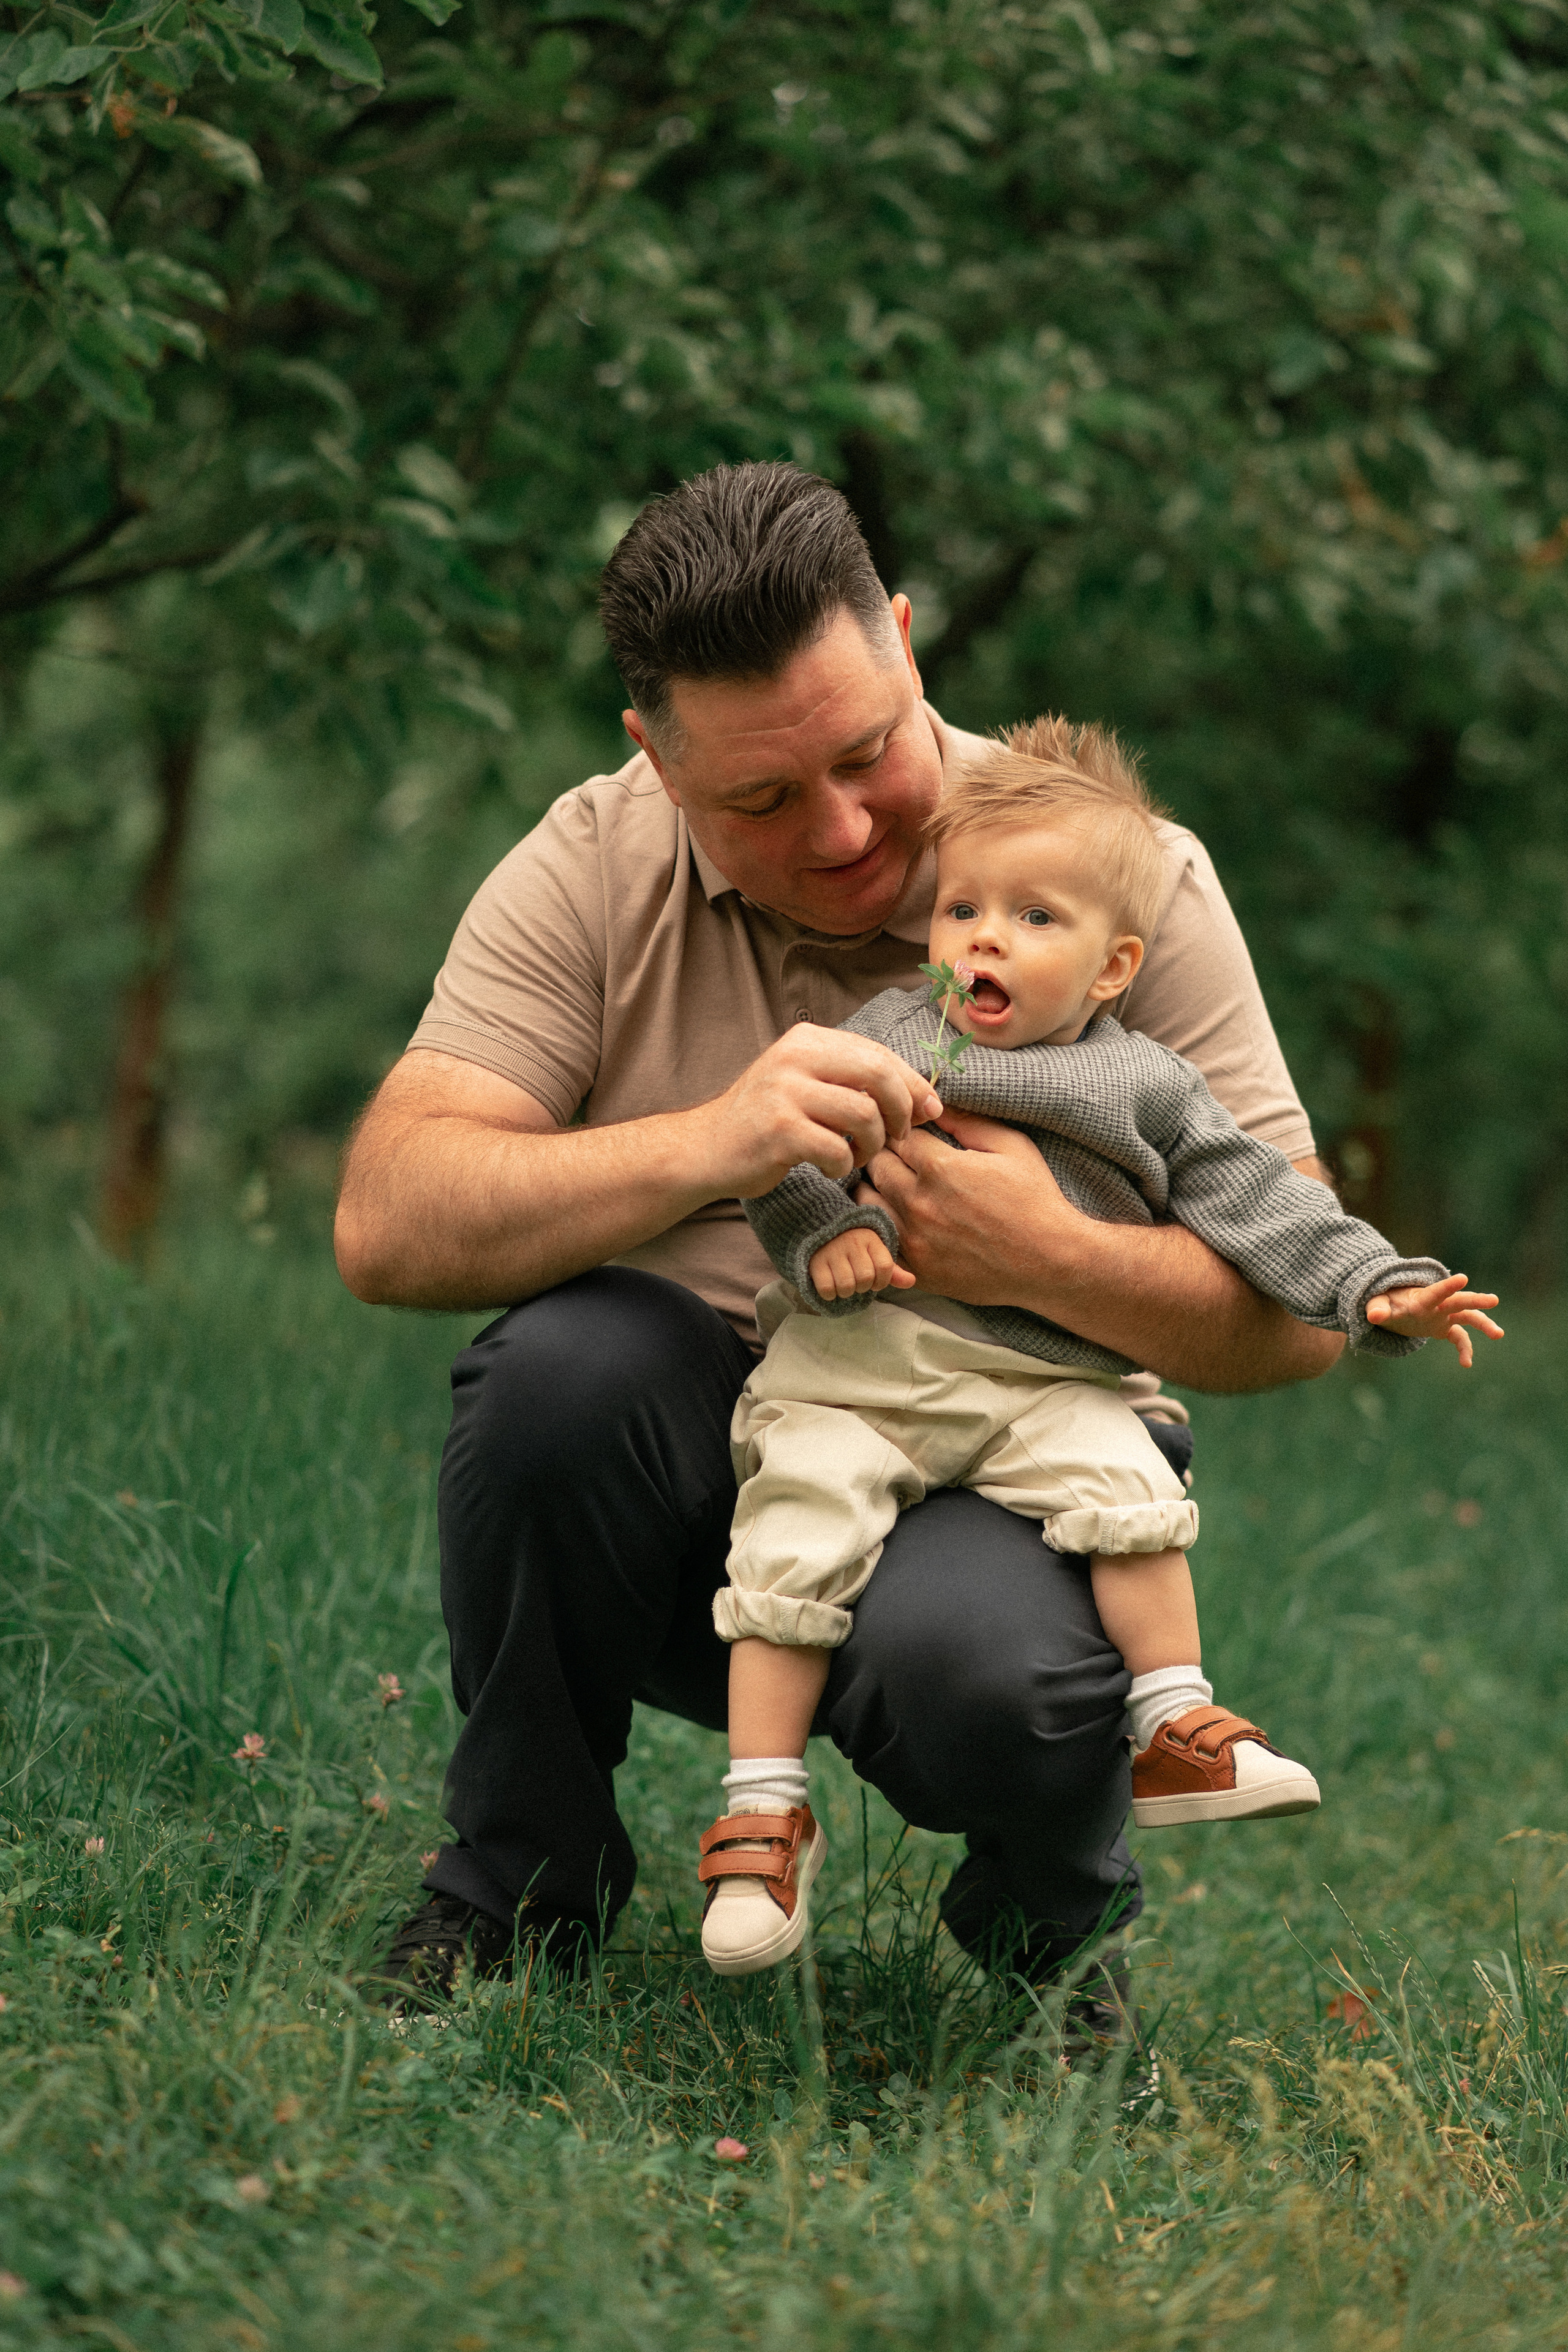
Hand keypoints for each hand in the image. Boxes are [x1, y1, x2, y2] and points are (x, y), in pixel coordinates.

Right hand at [695, 1029, 943, 1199]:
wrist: (706, 1148)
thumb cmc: (765, 1120)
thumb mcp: (804, 1083)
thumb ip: (852, 1080)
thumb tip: (924, 1097)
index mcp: (806, 1039)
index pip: (878, 1053)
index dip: (912, 1083)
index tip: (928, 1110)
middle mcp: (794, 1057)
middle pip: (878, 1074)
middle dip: (901, 1109)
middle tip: (898, 1136)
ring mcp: (784, 1092)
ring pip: (864, 1114)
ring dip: (872, 1144)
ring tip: (857, 1155)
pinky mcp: (779, 1130)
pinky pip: (837, 1149)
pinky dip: (843, 1165)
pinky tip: (829, 1167)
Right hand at [807, 1227, 916, 1301]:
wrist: (822, 1228)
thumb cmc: (854, 1247)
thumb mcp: (875, 1253)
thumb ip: (892, 1270)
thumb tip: (912, 1282)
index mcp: (871, 1239)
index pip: (885, 1267)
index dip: (882, 1281)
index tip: (875, 1282)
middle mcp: (852, 1243)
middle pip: (865, 1278)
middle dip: (863, 1287)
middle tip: (856, 1282)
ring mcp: (833, 1252)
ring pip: (847, 1285)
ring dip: (846, 1292)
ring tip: (844, 1285)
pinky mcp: (815, 1262)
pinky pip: (827, 1288)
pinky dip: (830, 1295)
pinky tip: (831, 1288)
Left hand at [864, 1108, 1080, 1304]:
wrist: (1051, 1261)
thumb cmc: (1035, 1200)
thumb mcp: (1011, 1146)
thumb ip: (967, 1120)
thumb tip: (934, 1104)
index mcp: (939, 1167)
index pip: (896, 1135)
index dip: (903, 1130)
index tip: (911, 1134)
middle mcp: (918, 1202)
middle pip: (876, 1165)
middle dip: (885, 1155)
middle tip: (899, 1156)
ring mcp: (913, 1238)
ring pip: (867, 1201)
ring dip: (876, 1188)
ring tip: (894, 1185)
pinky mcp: (914, 1267)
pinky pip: (878, 1239)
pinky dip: (879, 1226)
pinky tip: (897, 1218)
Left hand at [1365, 1272, 1503, 1366]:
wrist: (1392, 1306)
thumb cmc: (1385, 1301)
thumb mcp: (1376, 1303)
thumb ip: (1376, 1308)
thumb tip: (1374, 1315)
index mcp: (1421, 1298)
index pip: (1435, 1292)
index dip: (1447, 1287)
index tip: (1463, 1278)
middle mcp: (1437, 1305)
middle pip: (1458, 1301)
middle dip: (1475, 1300)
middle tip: (1494, 1300)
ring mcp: (1444, 1315)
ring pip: (1468, 1317)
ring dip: (1483, 1324)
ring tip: (1499, 1334)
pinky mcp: (1444, 1327)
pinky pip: (1460, 1338)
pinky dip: (1465, 1349)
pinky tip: (1466, 1364)